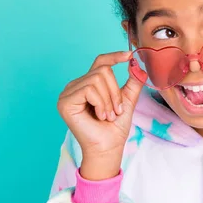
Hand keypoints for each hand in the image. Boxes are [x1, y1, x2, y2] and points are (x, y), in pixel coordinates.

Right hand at [57, 51, 143, 179]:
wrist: (109, 147)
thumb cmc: (115, 127)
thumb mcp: (127, 100)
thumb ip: (133, 82)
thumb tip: (137, 64)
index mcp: (88, 84)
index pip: (100, 62)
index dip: (114, 56)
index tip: (129, 55)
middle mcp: (75, 86)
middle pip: (102, 70)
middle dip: (115, 92)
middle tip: (115, 111)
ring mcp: (68, 93)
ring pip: (97, 79)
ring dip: (109, 100)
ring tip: (107, 115)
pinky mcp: (65, 102)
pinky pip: (89, 90)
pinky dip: (101, 104)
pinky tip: (99, 116)